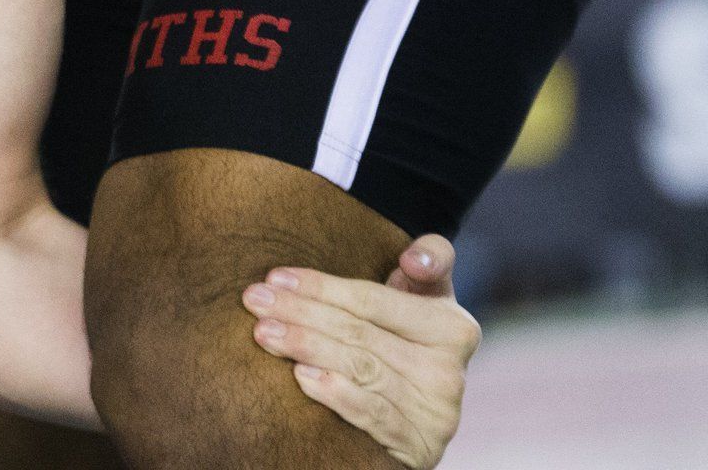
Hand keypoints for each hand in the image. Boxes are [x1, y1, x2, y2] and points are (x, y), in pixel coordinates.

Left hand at [245, 235, 480, 467]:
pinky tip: (301, 377)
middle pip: (360, 332)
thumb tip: (415, 259)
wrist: (415, 416)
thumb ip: (428, 265)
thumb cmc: (403, 340)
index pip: (374, 300)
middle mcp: (450, 371)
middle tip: (254, 300)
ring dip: (306, 346)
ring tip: (263, 332)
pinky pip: (372, 413)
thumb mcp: (422, 300)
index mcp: (453, 327)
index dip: (323, 286)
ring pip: (361, 368)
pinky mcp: (420, 446)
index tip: (276, 276)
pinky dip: (335, 393)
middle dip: (300, 312)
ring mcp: (437, 412)